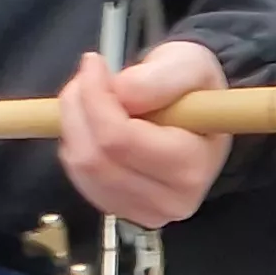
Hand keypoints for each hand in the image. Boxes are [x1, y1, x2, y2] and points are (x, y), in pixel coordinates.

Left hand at [55, 42, 234, 229]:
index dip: (95, 97)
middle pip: (94, 158)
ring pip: (81, 168)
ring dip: (73, 124)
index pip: (121, 140)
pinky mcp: (121, 210)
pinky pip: (79, 177)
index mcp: (191, 166)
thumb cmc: (196, 90)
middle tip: (88, 76)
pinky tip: (93, 123)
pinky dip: (76, 143)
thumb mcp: (191, 65)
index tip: (94, 62)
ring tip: (91, 94)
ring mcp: (144, 211)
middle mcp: (170, 200)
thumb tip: (124, 92)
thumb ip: (162, 77)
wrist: (202, 118)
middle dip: (79, 108)